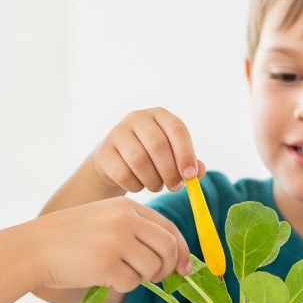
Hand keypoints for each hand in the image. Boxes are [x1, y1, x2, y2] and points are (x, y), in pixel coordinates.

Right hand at [29, 196, 190, 291]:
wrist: (35, 247)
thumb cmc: (70, 238)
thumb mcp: (106, 220)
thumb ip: (136, 232)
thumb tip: (174, 260)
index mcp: (128, 207)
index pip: (169, 228)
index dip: (182, 251)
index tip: (184, 268)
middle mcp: (125, 220)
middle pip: (168, 249)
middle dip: (167, 268)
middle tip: (155, 278)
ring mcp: (116, 241)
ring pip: (152, 268)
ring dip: (141, 278)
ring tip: (118, 273)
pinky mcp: (106, 264)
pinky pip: (132, 283)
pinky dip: (122, 286)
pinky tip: (103, 278)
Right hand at [90, 108, 205, 193]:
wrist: (115, 161)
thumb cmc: (151, 158)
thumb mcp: (172, 155)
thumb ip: (189, 162)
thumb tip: (198, 171)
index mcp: (160, 115)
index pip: (177, 129)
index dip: (186, 154)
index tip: (190, 176)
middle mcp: (138, 118)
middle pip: (158, 145)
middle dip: (170, 171)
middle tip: (175, 187)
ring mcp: (118, 133)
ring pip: (139, 161)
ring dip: (153, 181)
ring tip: (157, 186)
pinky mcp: (104, 151)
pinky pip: (123, 174)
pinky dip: (136, 186)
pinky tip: (139, 185)